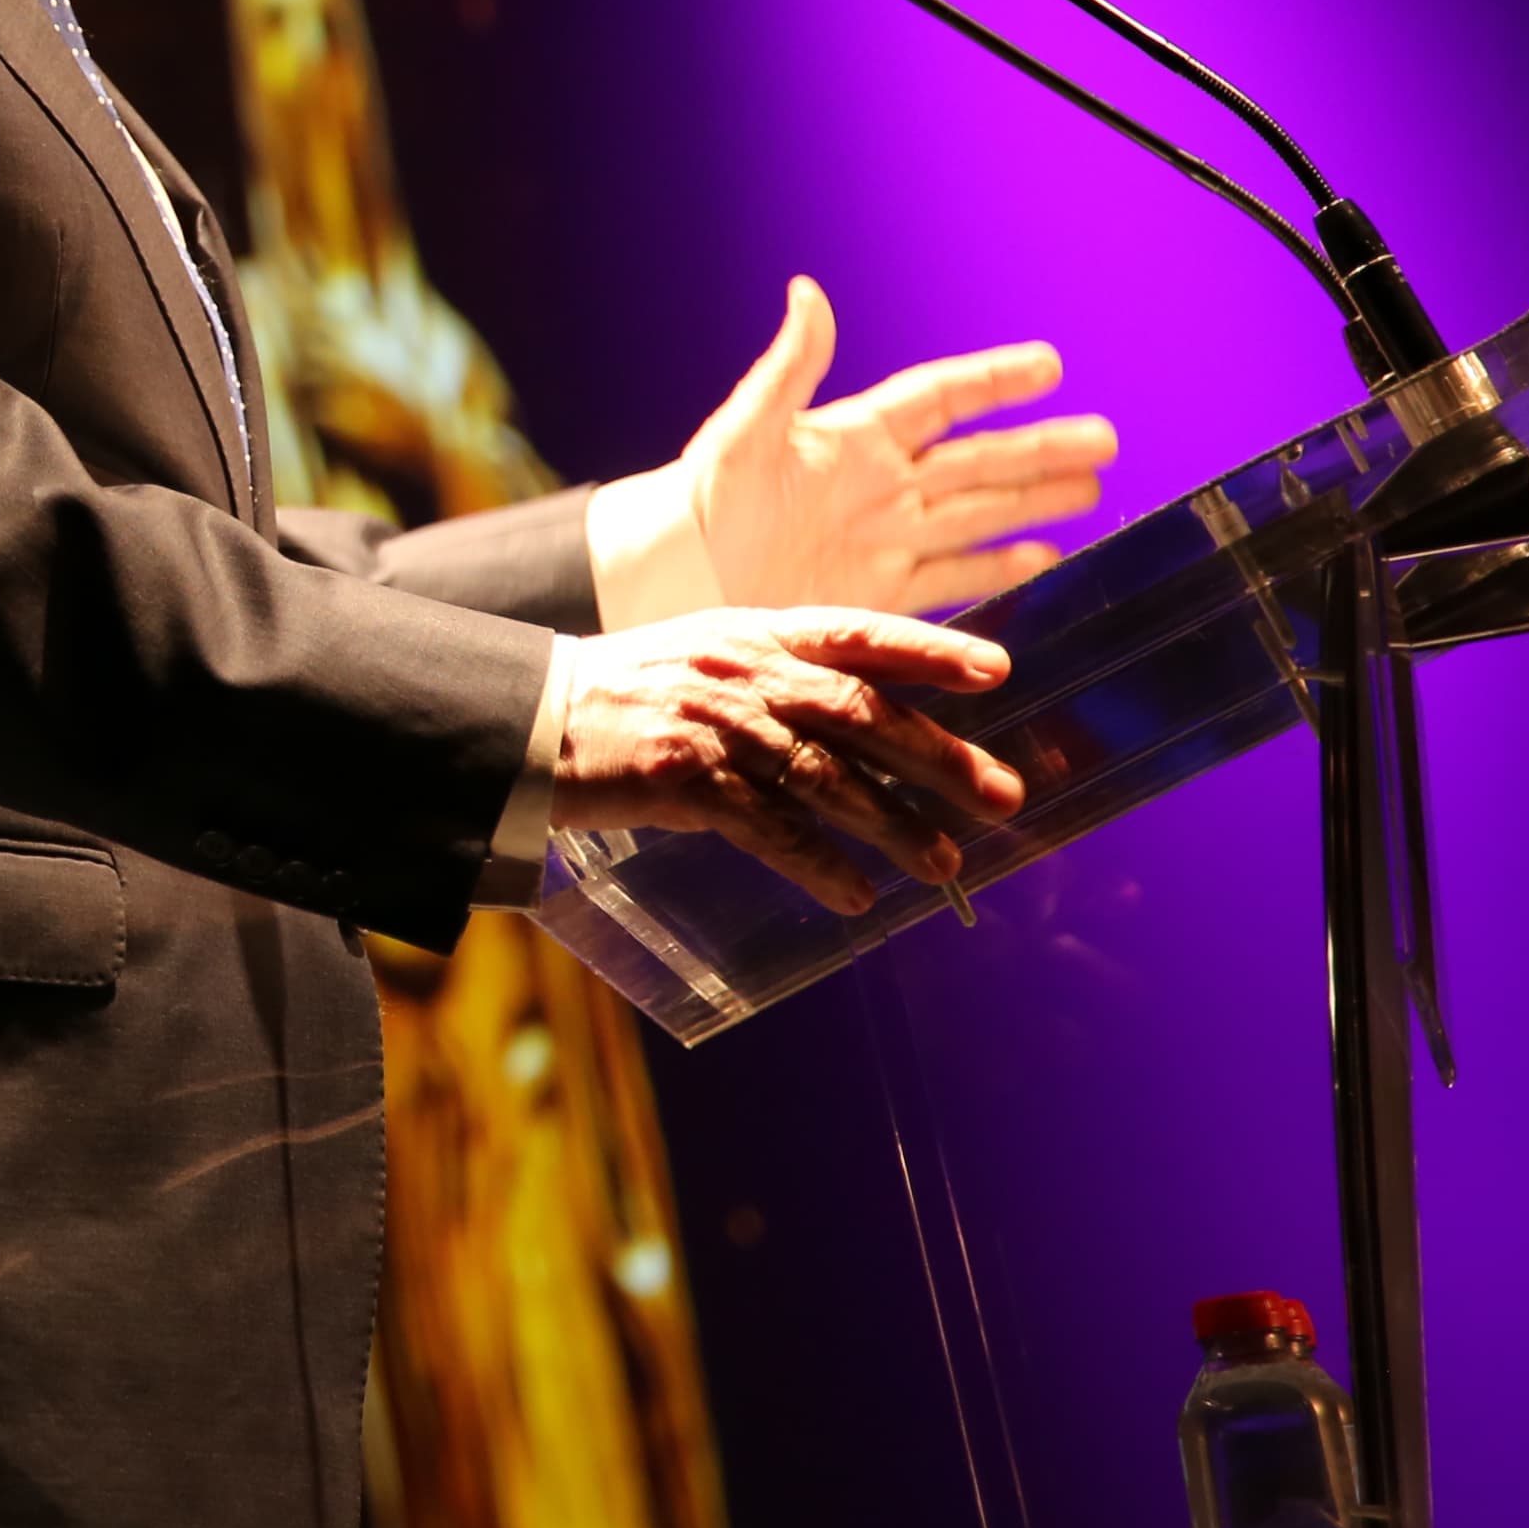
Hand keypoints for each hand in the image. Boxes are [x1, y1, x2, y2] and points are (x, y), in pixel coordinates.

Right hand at [549, 606, 1023, 914]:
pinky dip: (820, 865)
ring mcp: (716, 724)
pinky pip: (770, 830)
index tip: (997, 670)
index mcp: (754, 632)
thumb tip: (857, 712)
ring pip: (829, 778)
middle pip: (862, 711)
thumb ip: (778, 672)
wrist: (526, 715)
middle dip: (939, 755)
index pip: (860, 631)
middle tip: (1002, 793)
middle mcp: (745, 671)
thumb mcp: (705, 653)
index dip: (931, 649)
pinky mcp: (684, 779)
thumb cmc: (622, 691)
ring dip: (895, 824)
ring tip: (945, 862)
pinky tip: (855, 896)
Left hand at [602, 278, 1115, 620]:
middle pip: (979, 460)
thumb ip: (788, 369)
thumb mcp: (744, 430)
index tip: (1050, 366)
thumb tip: (807, 292)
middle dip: (1041, 448)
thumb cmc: (700, 498)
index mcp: (855, 436)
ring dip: (1036, 502)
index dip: (994, 381)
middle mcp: (881, 484)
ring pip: (980, 515)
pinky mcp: (880, 591)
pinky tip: (1048, 558)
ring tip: (1092, 488)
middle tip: (1106, 439)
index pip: (941, 399)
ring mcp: (885, 538)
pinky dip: (1003, 566)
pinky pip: (956, 574)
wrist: (674, 575)